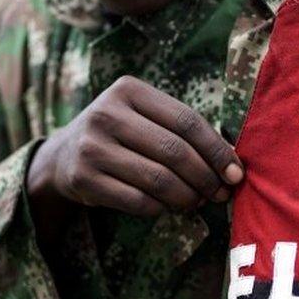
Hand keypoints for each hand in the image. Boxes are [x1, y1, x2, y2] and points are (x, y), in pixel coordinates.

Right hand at [27, 75, 243, 216]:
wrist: (63, 155)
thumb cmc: (121, 135)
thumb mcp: (144, 117)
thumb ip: (182, 131)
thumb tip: (232, 164)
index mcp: (128, 90)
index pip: (186, 121)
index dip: (216, 150)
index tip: (235, 173)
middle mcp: (106, 114)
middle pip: (174, 151)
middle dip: (205, 177)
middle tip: (220, 194)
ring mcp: (91, 147)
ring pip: (158, 180)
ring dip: (187, 197)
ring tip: (198, 202)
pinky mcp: (84, 178)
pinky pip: (138, 201)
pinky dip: (162, 208)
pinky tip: (169, 207)